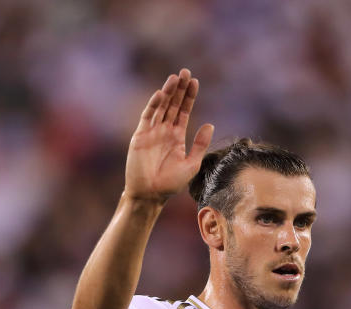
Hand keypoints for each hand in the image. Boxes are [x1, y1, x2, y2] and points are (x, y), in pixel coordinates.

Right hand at [124, 68, 213, 202]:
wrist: (151, 194)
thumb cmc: (171, 183)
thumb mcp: (192, 164)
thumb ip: (200, 144)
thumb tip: (210, 124)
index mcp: (177, 136)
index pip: (184, 111)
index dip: (189, 96)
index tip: (195, 81)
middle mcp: (164, 130)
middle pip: (173, 104)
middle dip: (179, 88)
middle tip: (186, 72)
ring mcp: (152, 132)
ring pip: (161, 107)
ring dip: (168, 92)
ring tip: (175, 77)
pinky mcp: (140, 136)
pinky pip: (147, 117)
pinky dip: (153, 105)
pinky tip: (161, 94)